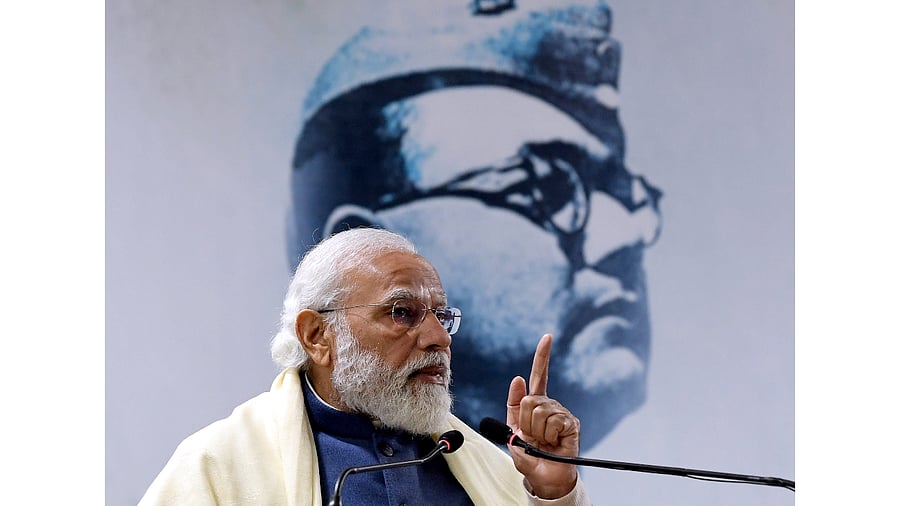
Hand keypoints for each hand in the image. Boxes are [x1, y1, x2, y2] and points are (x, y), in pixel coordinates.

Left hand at [506, 333, 580, 498]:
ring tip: (543, 442)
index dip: (543, 356)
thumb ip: (513, 407)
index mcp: (535, 404)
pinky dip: (548, 436)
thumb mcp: (513, 434)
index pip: (539, 376)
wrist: (545, 478)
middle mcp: (550, 405)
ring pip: (539, 411)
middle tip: (532, 437)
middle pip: (529, 400)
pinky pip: (553, 422)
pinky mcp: (572, 424)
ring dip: (536, 431)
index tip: (548, 337)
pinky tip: (554, 443)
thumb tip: (518, 378)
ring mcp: (562, 414)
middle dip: (524, 422)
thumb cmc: (530, 457)